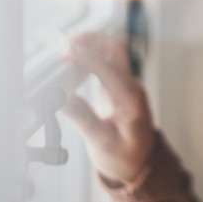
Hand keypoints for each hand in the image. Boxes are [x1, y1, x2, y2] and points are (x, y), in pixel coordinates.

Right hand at [61, 32, 153, 185]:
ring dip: (90, 44)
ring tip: (65, 46)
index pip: (110, 70)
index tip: (67, 50)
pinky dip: (88, 55)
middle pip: (116, 49)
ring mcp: (125, 84)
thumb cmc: (125, 156)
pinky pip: (104, 62)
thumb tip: (63, 98)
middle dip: (93, 39)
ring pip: (111, 51)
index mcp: (132, 99)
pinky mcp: (116, 86)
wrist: (139, 162)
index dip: (88, 57)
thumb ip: (84, 120)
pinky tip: (71, 58)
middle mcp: (131, 86)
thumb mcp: (103, 144)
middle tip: (66, 41)